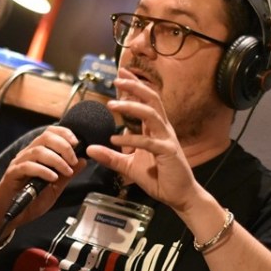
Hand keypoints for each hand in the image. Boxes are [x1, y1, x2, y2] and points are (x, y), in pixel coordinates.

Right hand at [0, 125, 85, 230]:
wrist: (12, 216)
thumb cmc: (31, 201)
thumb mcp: (56, 188)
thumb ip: (68, 175)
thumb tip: (83, 160)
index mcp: (37, 154)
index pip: (49, 133)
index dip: (64, 133)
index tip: (77, 143)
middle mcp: (27, 155)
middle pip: (45, 138)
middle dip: (63, 146)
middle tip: (73, 160)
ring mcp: (19, 163)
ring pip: (38, 151)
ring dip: (57, 160)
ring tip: (66, 171)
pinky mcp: (12, 174)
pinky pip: (27, 167)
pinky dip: (43, 171)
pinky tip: (53, 178)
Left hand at [86, 69, 198, 211]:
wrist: (180, 196)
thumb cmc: (159, 179)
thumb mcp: (129, 167)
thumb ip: (111, 157)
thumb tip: (90, 149)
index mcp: (156, 129)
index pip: (146, 101)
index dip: (135, 86)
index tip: (121, 75)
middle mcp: (163, 130)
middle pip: (152, 99)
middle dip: (135, 86)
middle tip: (117, 78)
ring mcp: (167, 139)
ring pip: (151, 114)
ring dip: (132, 106)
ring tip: (112, 104)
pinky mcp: (168, 153)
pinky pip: (148, 142)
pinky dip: (131, 139)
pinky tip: (115, 139)